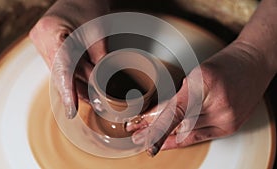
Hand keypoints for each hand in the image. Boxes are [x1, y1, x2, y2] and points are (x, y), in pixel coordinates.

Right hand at [29, 0, 108, 117]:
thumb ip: (99, 61)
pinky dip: (73, 77)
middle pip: (60, 73)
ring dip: (76, 86)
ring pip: (60, 73)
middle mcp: (41, 39)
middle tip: (95, 104)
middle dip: (78, 91)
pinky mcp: (47, 46)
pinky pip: (60, 67)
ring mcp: (41, 43)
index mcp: (51, 32)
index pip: (60, 68)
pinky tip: (85, 87)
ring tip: (93, 99)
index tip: (71, 110)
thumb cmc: (90, 7)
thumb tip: (102, 86)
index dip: (67, 91)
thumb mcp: (98, 35)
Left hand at [127, 41, 275, 155]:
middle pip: (179, 123)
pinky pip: (201, 137)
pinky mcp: (230, 126)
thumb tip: (157, 114)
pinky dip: (183, 140)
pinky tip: (169, 142)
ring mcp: (226, 117)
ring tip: (149, 139)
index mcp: (205, 82)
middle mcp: (217, 103)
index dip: (157, 128)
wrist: (254, 64)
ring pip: (188, 133)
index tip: (143, 138)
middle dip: (155, 131)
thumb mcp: (197, 73)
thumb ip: (180, 95)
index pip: (176, 110)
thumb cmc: (225, 64)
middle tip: (136, 134)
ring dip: (166, 137)